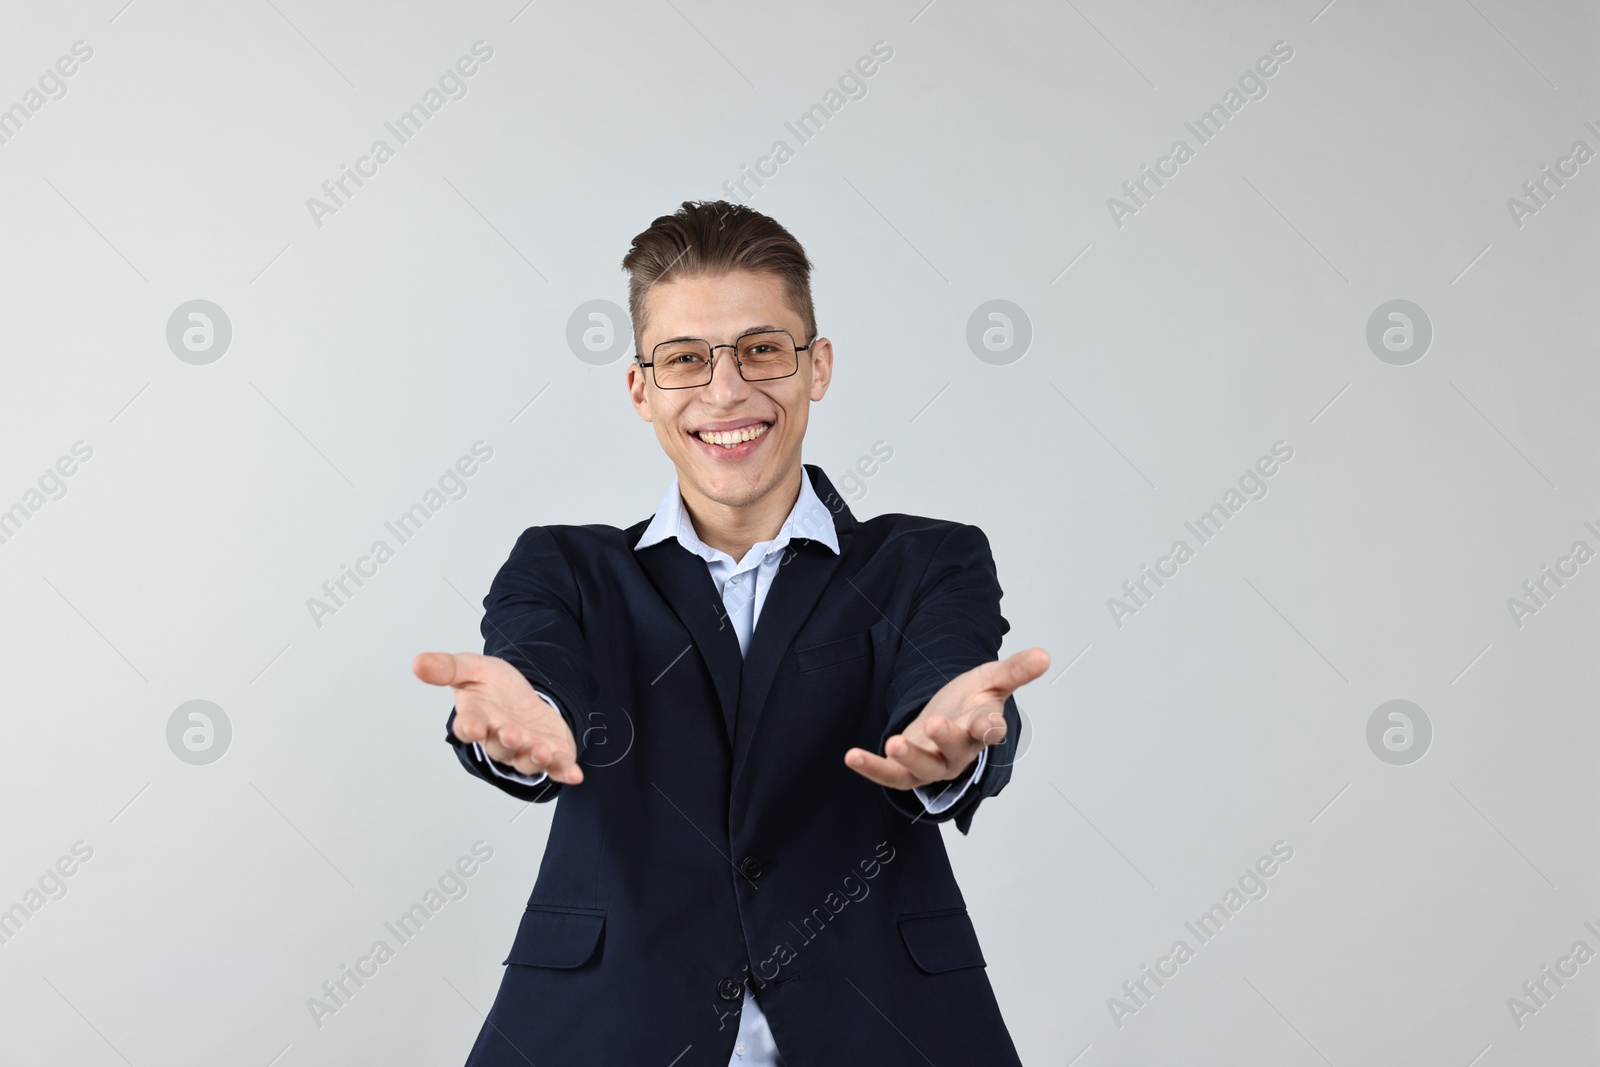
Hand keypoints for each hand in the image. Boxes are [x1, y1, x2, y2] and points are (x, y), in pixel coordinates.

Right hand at [413, 651, 583, 784]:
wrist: (524, 695)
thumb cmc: (494, 686)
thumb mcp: (472, 668)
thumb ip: (447, 668)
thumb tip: (417, 662)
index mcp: (477, 719)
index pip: (467, 727)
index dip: (469, 728)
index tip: (472, 727)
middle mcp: (498, 739)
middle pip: (499, 747)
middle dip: (506, 743)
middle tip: (511, 735)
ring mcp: (525, 750)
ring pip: (526, 760)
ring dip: (534, 758)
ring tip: (541, 751)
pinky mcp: (550, 754)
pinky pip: (556, 767)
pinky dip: (564, 772)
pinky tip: (574, 774)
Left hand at [844, 647, 1047, 790]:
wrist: (949, 717)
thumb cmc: (972, 701)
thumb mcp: (992, 679)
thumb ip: (1015, 670)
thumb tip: (1044, 655)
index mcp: (982, 729)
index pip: (990, 732)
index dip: (989, 729)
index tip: (987, 725)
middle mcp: (960, 752)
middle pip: (955, 751)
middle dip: (945, 740)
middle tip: (936, 724)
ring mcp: (933, 764)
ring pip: (923, 769)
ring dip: (909, 757)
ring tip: (894, 743)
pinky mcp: (908, 769)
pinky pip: (891, 776)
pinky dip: (873, 768)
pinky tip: (852, 756)